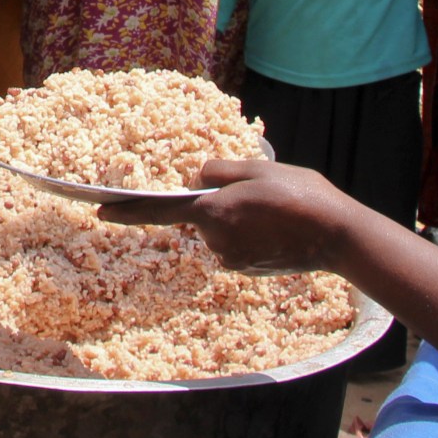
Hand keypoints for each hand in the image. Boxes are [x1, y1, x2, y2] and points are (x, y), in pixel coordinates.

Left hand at [100, 160, 351, 273]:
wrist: (337, 236)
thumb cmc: (298, 194)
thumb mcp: (255, 168)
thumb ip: (218, 171)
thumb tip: (197, 180)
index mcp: (212, 211)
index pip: (159, 210)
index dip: (127, 210)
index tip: (100, 212)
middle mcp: (216, 240)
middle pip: (201, 215)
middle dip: (218, 204)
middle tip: (260, 195)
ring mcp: (232, 259)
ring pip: (221, 230)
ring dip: (237, 218)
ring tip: (275, 210)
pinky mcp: (247, 269)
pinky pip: (237, 244)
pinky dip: (250, 234)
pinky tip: (277, 227)